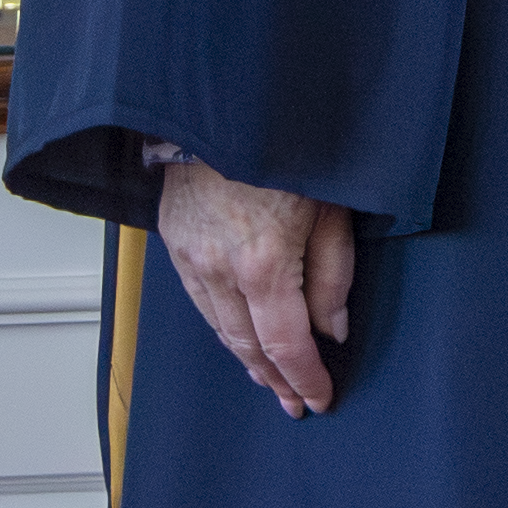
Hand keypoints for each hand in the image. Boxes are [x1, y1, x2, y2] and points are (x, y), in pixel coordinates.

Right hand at [156, 160, 355, 418]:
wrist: (222, 104)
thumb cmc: (290, 144)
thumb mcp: (334, 205)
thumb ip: (333, 273)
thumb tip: (332, 330)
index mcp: (265, 262)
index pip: (286, 344)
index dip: (305, 377)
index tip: (321, 398)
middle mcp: (220, 269)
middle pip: (249, 346)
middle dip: (276, 380)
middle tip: (297, 403)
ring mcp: (191, 258)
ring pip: (219, 328)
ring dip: (246, 360)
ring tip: (270, 381)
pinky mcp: (174, 243)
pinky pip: (199, 301)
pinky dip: (222, 327)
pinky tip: (237, 337)